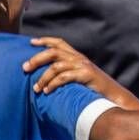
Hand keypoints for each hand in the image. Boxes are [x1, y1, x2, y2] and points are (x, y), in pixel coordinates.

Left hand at [23, 38, 138, 109]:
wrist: (113, 98)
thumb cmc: (94, 91)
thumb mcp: (79, 78)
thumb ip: (66, 74)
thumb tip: (45, 78)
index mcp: (77, 57)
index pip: (59, 42)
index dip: (45, 40)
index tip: (31, 42)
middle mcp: (79, 58)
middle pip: (53, 51)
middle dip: (36, 59)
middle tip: (25, 68)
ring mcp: (83, 66)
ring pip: (56, 65)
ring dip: (43, 77)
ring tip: (35, 88)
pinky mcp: (86, 75)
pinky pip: (64, 77)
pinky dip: (53, 84)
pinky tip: (47, 91)